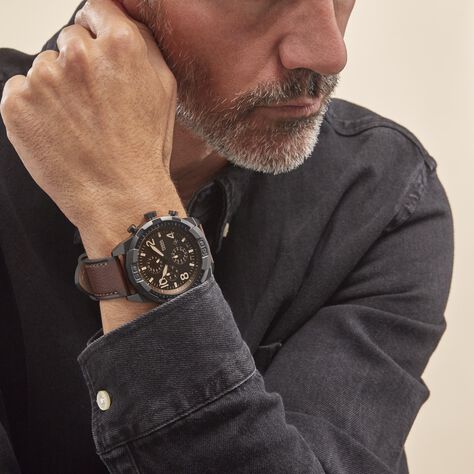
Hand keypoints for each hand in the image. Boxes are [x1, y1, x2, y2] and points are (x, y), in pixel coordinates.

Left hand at [0, 0, 178, 230]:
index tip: (98, 55)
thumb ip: (144, 46)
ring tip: (77, 125)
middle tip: (93, 104)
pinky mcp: (17, 103)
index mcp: (121, 45)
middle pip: (69, 40)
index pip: (96, 10)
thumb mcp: (165, 92)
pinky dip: (34, 109)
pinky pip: (20, 91)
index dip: (98, 33)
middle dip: (79, 65)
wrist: (119, 196)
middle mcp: (79, 54)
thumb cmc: (144, 149)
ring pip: (44, 68)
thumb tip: (122, 19)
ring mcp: (44, 78)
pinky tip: (56, 131)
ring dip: (56, 90)